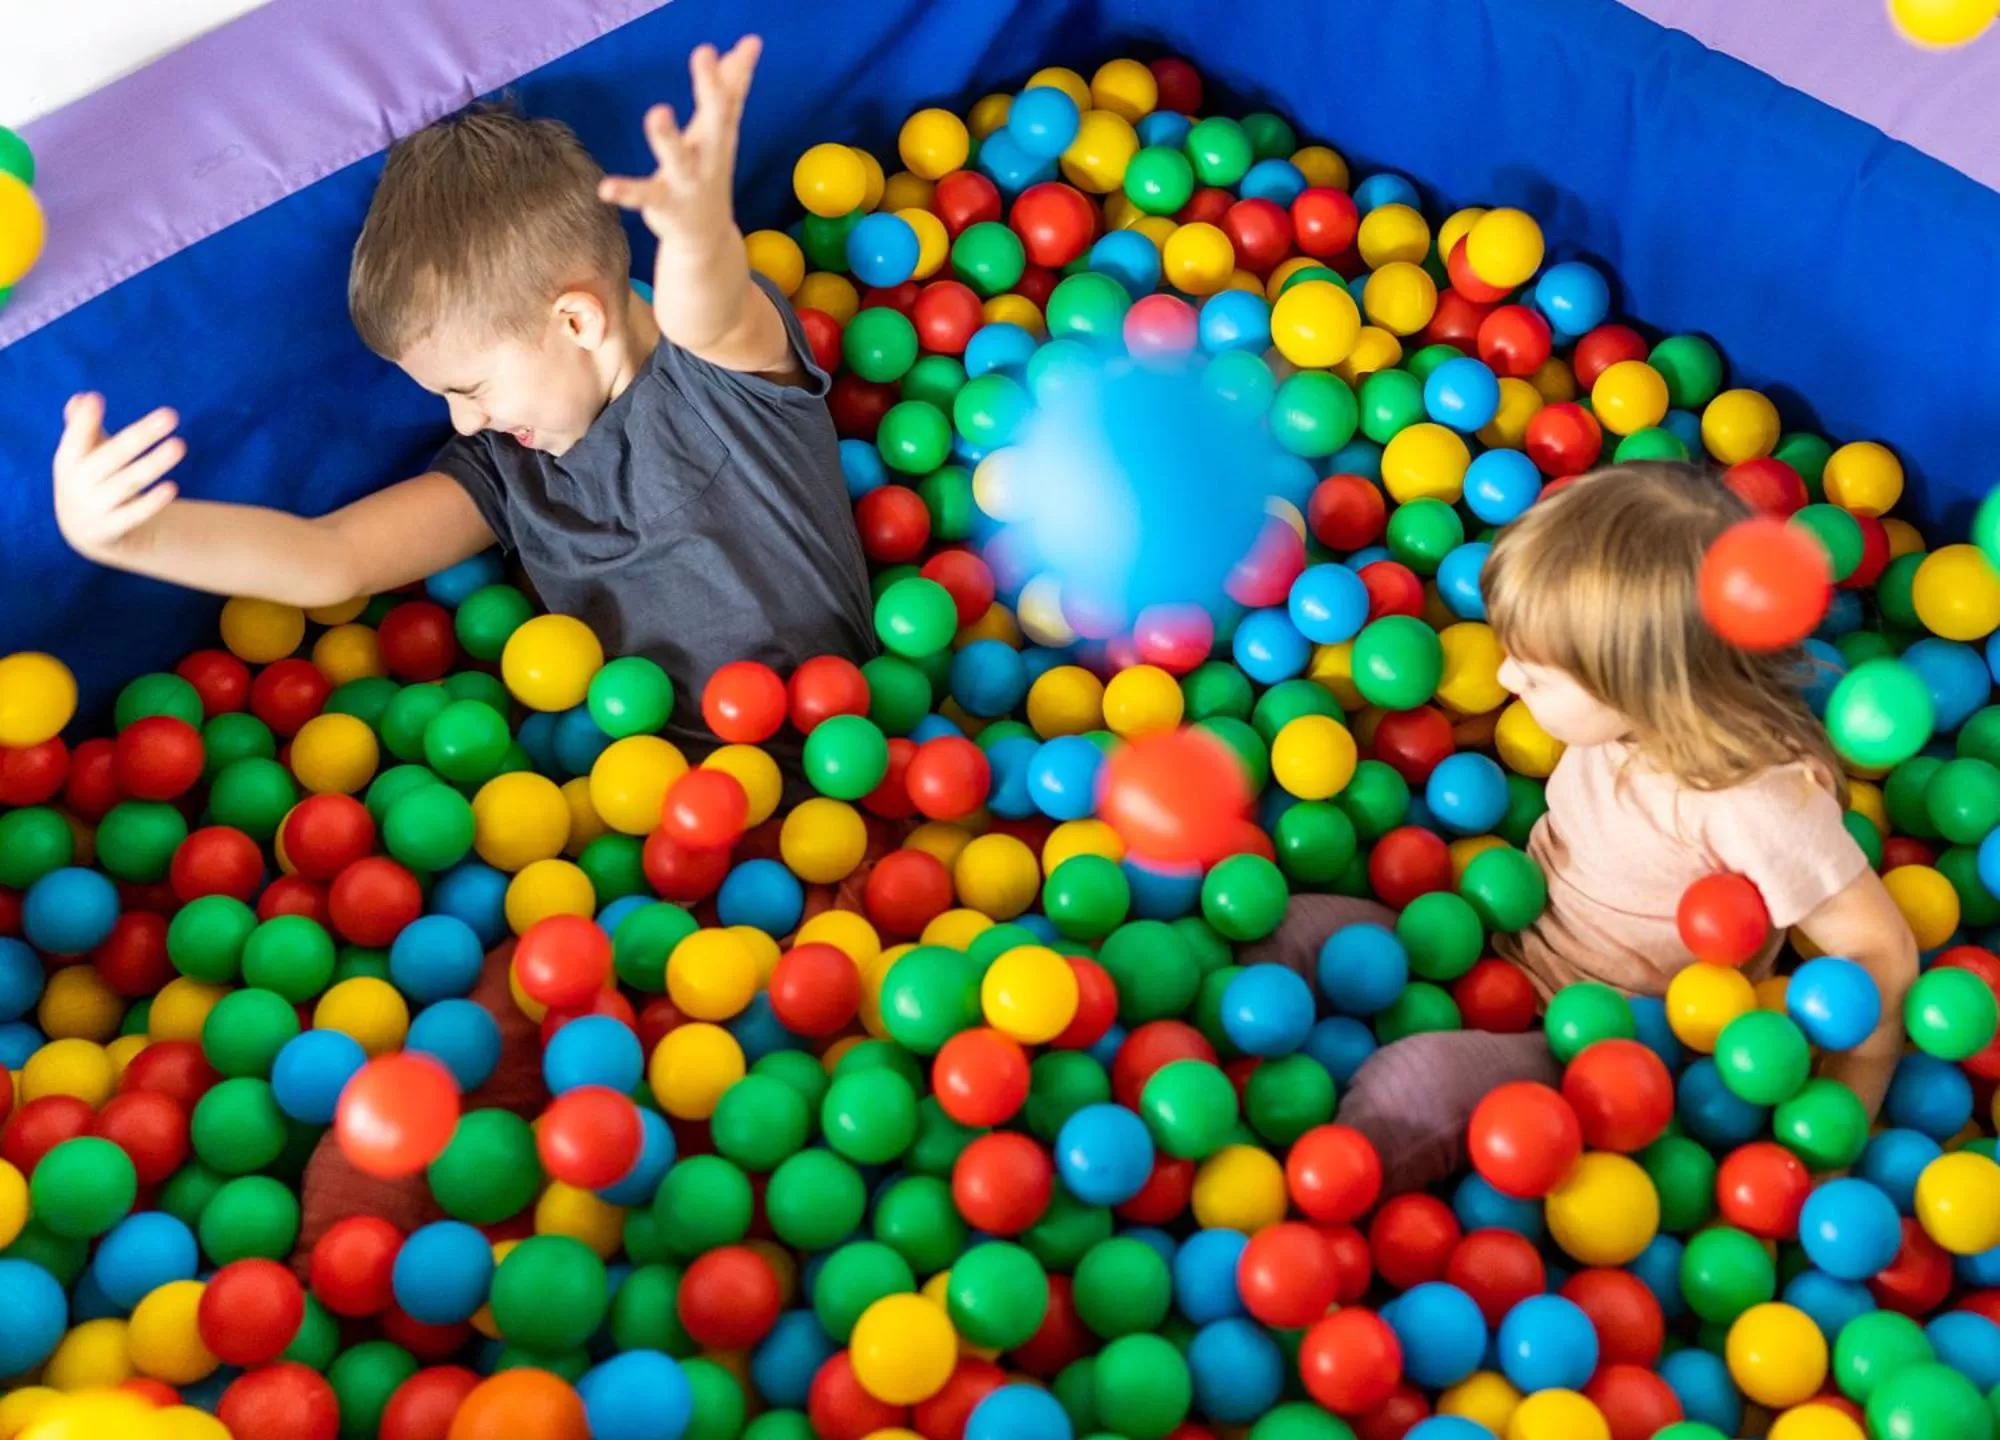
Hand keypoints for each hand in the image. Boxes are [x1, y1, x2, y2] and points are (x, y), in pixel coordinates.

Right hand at [52, 394, 184, 558]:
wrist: (83, 532)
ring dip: (154, 463)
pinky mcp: (111, 529)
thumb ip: (82, 427)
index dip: (84, 421)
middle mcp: (78, 483)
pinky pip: (134, 514)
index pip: (75, 438)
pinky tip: (172, 487)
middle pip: (113, 455)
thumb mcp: (81, 455)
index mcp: (67, 461)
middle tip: (171, 414)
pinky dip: (152, 502)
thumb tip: (84, 398)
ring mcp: (94, 507)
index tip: (97, 399)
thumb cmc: (90, 480)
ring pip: (129, 482)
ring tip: (180, 445)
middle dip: (141, 434)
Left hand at [599, 37, 761, 243]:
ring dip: (668, 136)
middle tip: (705, 53)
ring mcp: (688, 182)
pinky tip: (606, 188)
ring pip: (679, 159)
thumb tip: (751, 42)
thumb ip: (733, 87)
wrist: (706, 237)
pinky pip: (644, 196)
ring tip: (658, 112)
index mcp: (720, 135)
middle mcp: (710, 156)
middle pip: (716, 120)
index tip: (750, 43)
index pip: (732, 98)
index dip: (738, 71)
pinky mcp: (665, 205)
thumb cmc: (709, 170)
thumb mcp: (720, 130)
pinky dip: (627, 192)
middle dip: (711, 87)